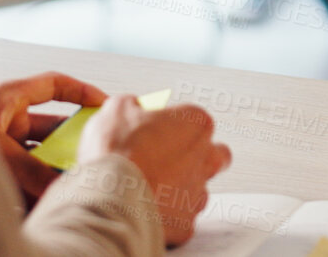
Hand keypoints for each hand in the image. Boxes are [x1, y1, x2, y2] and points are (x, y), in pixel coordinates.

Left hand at [0, 72, 107, 210]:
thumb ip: (30, 168)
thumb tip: (58, 188)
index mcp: (6, 99)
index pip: (52, 86)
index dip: (80, 92)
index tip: (103, 104)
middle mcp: (3, 121)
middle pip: (49, 129)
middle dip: (69, 145)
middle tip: (88, 157)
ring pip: (36, 158)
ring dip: (51, 172)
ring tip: (68, 186)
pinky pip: (18, 179)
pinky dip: (32, 190)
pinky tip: (43, 204)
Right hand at [79, 96, 231, 244]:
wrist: (110, 198)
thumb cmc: (117, 152)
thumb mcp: (116, 109)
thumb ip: (131, 104)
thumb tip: (131, 106)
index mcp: (196, 125)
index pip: (195, 120)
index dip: (174, 126)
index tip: (154, 130)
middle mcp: (206, 159)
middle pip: (217, 156)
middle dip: (198, 157)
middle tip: (167, 159)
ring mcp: (198, 194)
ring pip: (198, 191)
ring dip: (178, 189)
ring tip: (147, 188)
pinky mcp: (186, 224)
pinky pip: (180, 219)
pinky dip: (165, 217)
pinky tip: (144, 210)